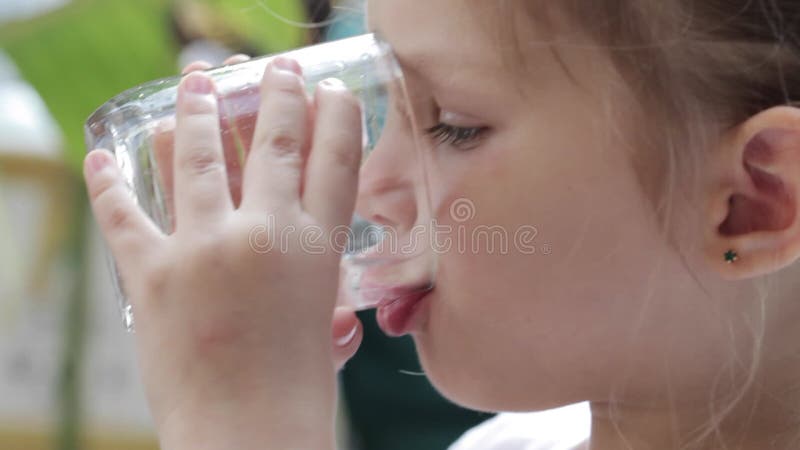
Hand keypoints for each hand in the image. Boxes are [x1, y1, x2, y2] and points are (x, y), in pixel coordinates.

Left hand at [83, 55, 362, 448]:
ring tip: (195, 79)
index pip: (335, 161)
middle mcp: (263, 236)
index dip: (337, 116)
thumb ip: (327, 307)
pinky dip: (108, 183)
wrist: (245, 439)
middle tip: (271, 68)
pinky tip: (101, 156)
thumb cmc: (296, 395)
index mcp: (316, 251)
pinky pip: (123, 215)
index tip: (332, 88)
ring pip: (198, 156)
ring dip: (196, 111)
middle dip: (274, 94)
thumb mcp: (325, 334)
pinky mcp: (150, 275)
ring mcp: (202, 250)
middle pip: (274, 142)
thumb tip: (339, 311)